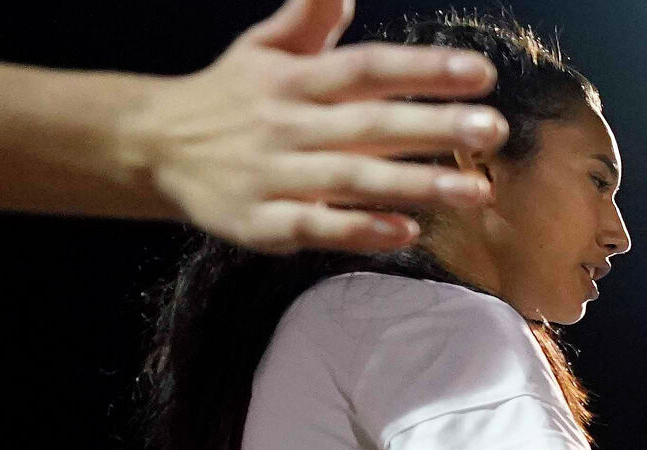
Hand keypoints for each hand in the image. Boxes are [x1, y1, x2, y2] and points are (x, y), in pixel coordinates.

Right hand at [131, 0, 509, 252]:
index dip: (422, 69)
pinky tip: (407, 231)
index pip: (366, 68)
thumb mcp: (262, 48)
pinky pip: (315, 227)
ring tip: (476, 190)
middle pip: (369, 125)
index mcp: (294, 80)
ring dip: (416, 185)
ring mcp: (274, 176)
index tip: (481, 72)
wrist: (151, 146)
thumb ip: (309, 17)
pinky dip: (360, 231)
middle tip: (495, 128)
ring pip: (352, 181)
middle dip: (435, 126)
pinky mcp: (262, 223)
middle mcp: (287, 125)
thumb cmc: (229, 95)